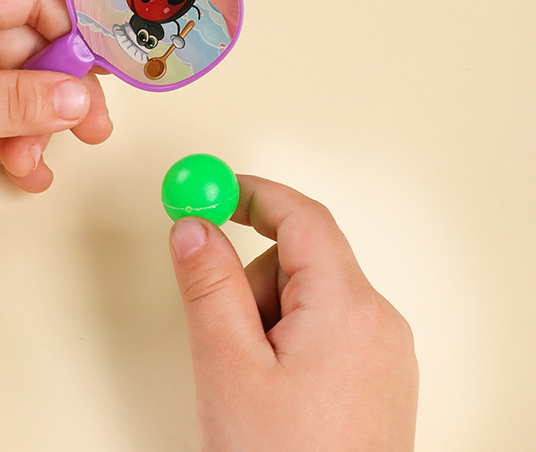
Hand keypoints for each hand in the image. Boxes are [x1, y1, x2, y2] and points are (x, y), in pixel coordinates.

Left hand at [0, 0, 111, 197]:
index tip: (98, 69)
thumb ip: (18, 100)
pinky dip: (15, 141)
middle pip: (34, 46)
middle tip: (94, 129)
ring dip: (38, 126)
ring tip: (36, 164)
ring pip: (20, 86)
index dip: (70, 28)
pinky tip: (26, 172)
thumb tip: (81, 98)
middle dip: (62, 92)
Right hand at [168, 175, 417, 451]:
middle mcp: (377, 322)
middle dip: (251, 279)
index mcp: (348, 308)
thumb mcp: (228, 366)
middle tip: (224, 329)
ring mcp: (383, 352)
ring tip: (250, 377)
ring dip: (265, 315)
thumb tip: (193, 226)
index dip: (252, 194)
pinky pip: (323, 327)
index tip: (211, 189)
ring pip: (307, 295)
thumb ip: (208, 284)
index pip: (302, 217)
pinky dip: (285, 337)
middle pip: (301, 259)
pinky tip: (271, 386)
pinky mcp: (377, 376)